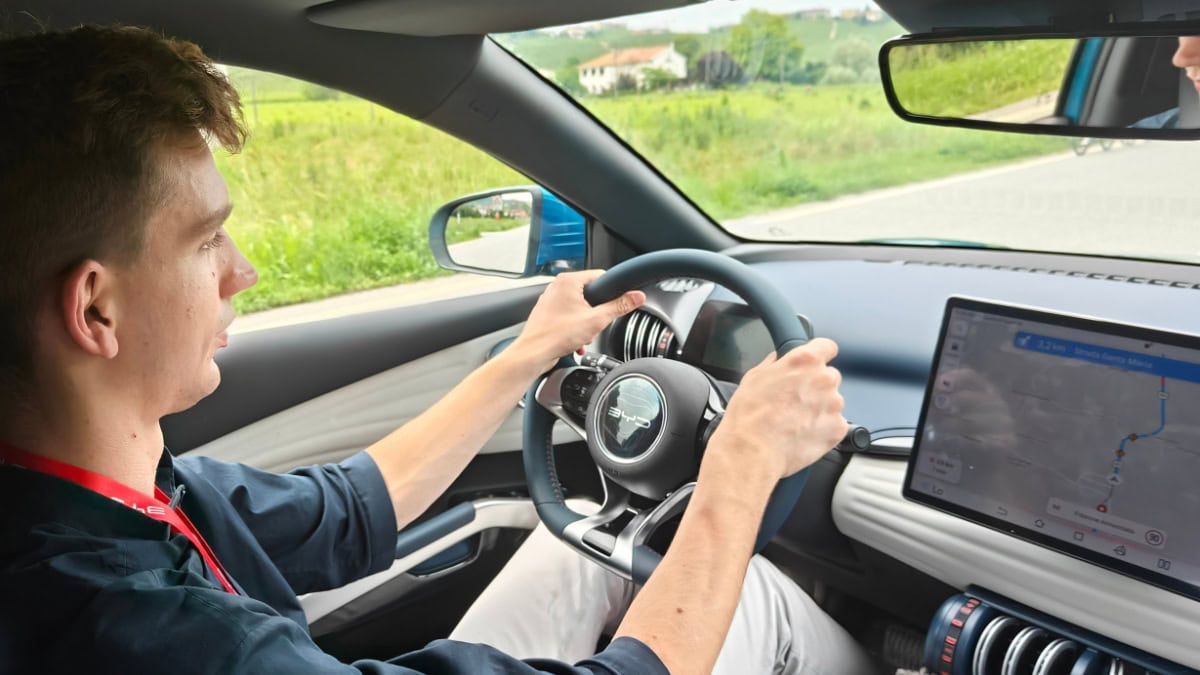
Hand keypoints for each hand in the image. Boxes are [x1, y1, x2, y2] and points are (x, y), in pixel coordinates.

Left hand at [509, 270, 644, 373]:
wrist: (534, 353)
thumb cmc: (557, 335)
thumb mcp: (596, 320)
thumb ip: (619, 306)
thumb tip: (636, 297)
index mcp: (568, 281)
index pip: (600, 276)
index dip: (611, 291)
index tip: (615, 303)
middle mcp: (557, 286)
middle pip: (590, 294)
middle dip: (596, 313)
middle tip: (593, 324)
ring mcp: (550, 300)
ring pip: (580, 308)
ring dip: (586, 323)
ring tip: (581, 334)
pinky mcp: (547, 313)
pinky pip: (569, 317)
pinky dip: (575, 328)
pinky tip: (575, 341)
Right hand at [706, 338, 846, 479]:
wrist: (753, 450)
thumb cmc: (749, 415)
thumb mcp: (752, 379)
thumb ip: (771, 365)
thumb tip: (775, 360)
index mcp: (804, 361)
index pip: (827, 347)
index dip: (820, 355)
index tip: (815, 364)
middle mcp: (823, 379)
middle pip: (830, 377)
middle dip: (817, 386)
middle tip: (796, 401)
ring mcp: (834, 405)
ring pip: (833, 402)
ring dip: (820, 409)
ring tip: (796, 422)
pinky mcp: (837, 429)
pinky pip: (835, 425)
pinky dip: (823, 430)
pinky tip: (803, 434)